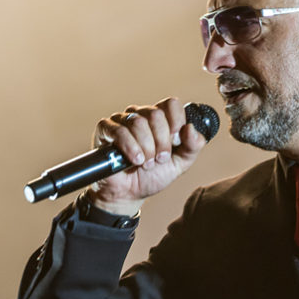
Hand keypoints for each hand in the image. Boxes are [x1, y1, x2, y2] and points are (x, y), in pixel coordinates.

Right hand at [86, 97, 207, 215]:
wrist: (130, 194)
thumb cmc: (153, 176)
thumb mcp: (180, 163)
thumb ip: (193, 146)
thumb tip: (191, 128)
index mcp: (160, 118)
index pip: (171, 104)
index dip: (176, 123)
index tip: (175, 143)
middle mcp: (141, 115)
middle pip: (156, 114)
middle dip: (161, 142)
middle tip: (159, 159)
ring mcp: (122, 120)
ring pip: (138, 123)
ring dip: (146, 148)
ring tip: (145, 163)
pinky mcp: (105, 129)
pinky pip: (120, 131)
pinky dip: (130, 148)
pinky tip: (135, 160)